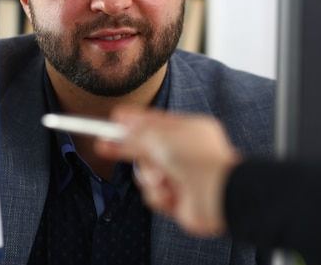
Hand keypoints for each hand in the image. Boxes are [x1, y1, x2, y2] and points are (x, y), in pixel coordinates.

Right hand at [94, 105, 240, 235]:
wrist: (218, 196)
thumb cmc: (195, 160)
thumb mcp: (159, 138)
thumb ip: (135, 133)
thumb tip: (120, 124)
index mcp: (189, 129)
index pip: (155, 121)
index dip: (133, 121)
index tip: (113, 119)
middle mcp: (187, 152)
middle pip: (148, 147)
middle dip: (129, 149)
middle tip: (103, 145)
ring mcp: (183, 176)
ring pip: (147, 174)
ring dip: (148, 177)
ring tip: (160, 179)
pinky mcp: (179, 200)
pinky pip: (154, 195)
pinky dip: (158, 195)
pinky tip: (171, 194)